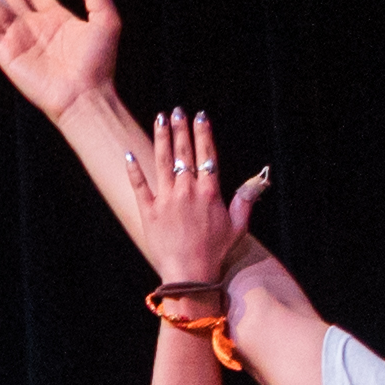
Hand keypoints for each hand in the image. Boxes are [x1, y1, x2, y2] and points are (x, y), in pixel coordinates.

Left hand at [132, 108, 265, 292]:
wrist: (189, 273)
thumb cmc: (215, 252)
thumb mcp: (237, 227)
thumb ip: (244, 202)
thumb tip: (256, 184)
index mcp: (209, 192)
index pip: (206, 155)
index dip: (203, 134)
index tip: (201, 117)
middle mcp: (187, 191)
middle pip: (184, 153)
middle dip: (181, 129)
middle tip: (177, 111)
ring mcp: (166, 200)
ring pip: (162, 162)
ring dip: (161, 138)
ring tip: (159, 120)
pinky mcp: (148, 211)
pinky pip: (140, 186)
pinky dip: (134, 169)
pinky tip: (128, 153)